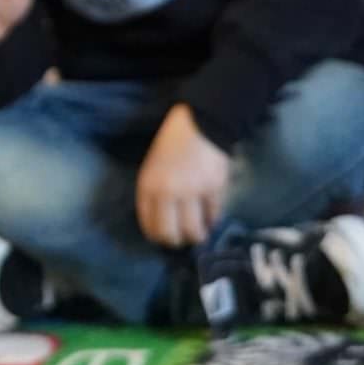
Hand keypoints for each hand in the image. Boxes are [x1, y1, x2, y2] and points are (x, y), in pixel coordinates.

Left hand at [137, 105, 230, 247]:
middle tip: (181, 239)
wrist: (200, 123)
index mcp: (149, 185)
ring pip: (193, 230)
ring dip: (196, 236)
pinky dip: (213, 221)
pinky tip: (211, 220)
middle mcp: (168, 193)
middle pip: (170, 234)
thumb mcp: (153, 166)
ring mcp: (192, 192)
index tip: (163, 237)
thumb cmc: (172, 143)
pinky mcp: (214, 189)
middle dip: (176, 242)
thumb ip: (154, 192)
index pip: (149, 225)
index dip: (156, 236)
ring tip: (199, 234)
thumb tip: (162, 219)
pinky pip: (213, 216)